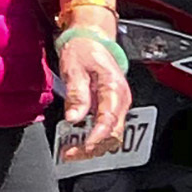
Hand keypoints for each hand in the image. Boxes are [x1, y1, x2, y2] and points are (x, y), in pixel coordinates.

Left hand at [54, 18, 132, 161]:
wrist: (92, 38)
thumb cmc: (84, 50)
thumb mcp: (74, 68)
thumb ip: (76, 94)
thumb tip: (74, 118)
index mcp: (114, 88)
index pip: (109, 120)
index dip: (97, 137)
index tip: (83, 147)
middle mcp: (121, 99)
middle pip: (113, 133)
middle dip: (93, 147)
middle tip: (70, 154)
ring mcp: (118, 104)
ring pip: (112, 134)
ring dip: (93, 146)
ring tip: (71, 152)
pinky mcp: (112, 107)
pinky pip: (107, 128)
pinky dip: (95, 138)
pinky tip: (78, 142)